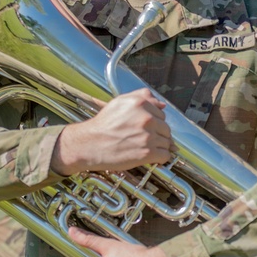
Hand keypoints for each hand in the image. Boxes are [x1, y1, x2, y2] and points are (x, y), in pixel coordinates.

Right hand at [51, 88, 173, 175]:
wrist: (88, 145)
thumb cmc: (102, 125)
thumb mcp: (119, 103)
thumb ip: (142, 98)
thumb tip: (162, 105)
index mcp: (140, 103)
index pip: (161, 113)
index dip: (154, 122)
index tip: (145, 128)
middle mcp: (146, 118)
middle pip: (166, 128)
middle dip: (157, 134)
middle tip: (143, 139)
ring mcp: (148, 136)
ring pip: (167, 142)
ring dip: (159, 147)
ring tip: (144, 148)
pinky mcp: (147, 153)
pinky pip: (165, 155)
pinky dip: (160, 158)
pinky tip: (151, 157)